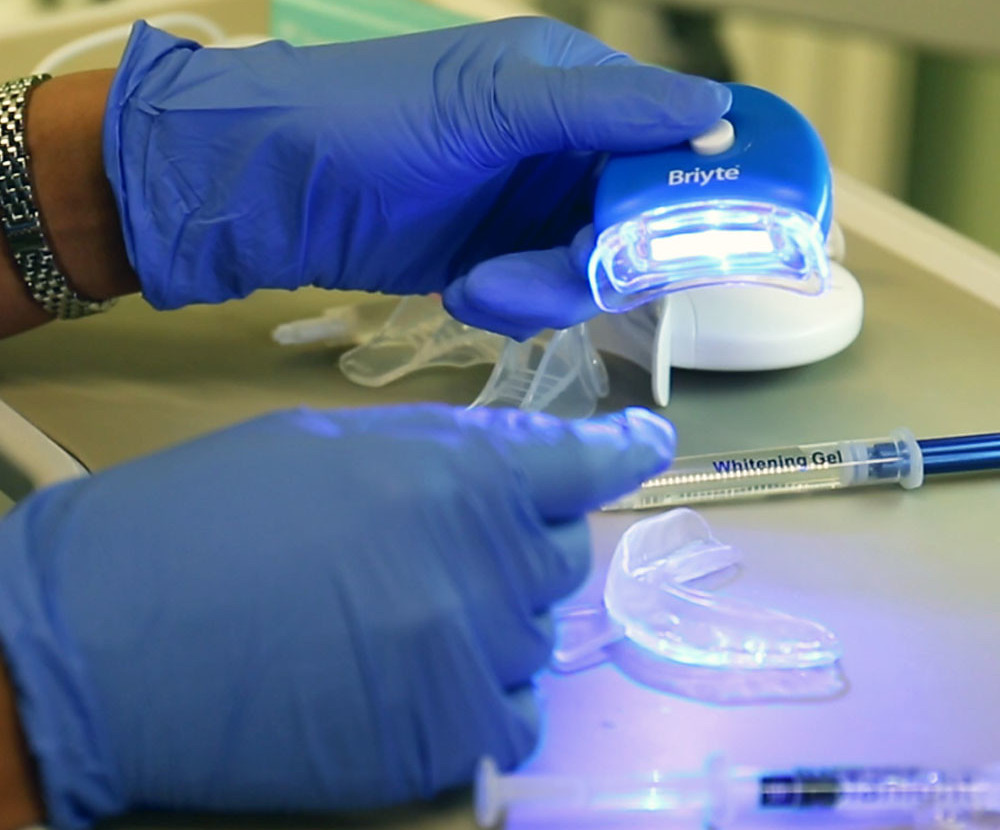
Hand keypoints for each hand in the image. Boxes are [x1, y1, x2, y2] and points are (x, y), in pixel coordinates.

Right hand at [0, 404, 674, 827]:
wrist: (108, 640)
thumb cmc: (207, 516)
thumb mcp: (330, 446)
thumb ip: (441, 455)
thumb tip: (510, 469)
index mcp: (455, 472)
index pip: (580, 460)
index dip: (621, 449)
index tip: (648, 443)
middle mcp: (484, 566)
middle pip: (567, 554)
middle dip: (528, 542)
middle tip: (458, 545)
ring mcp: (470, 661)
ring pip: (538, 635)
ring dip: (495, 619)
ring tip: (407, 614)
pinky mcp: (443, 741)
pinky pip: (513, 716)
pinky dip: (486, 693)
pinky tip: (422, 677)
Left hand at [104, 18, 729, 338]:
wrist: (274, 190)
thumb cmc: (374, 121)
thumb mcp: (493, 104)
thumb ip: (606, 109)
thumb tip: (718, 112)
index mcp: (576, 87)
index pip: (672, 138)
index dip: (693, 189)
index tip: (695, 240)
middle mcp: (565, 148)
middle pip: (638, 223)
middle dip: (594, 260)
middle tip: (546, 272)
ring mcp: (532, 210)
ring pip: (591, 273)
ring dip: (540, 292)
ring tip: (476, 286)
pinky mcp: (502, 260)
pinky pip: (544, 298)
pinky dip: (511, 305)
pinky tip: (461, 290)